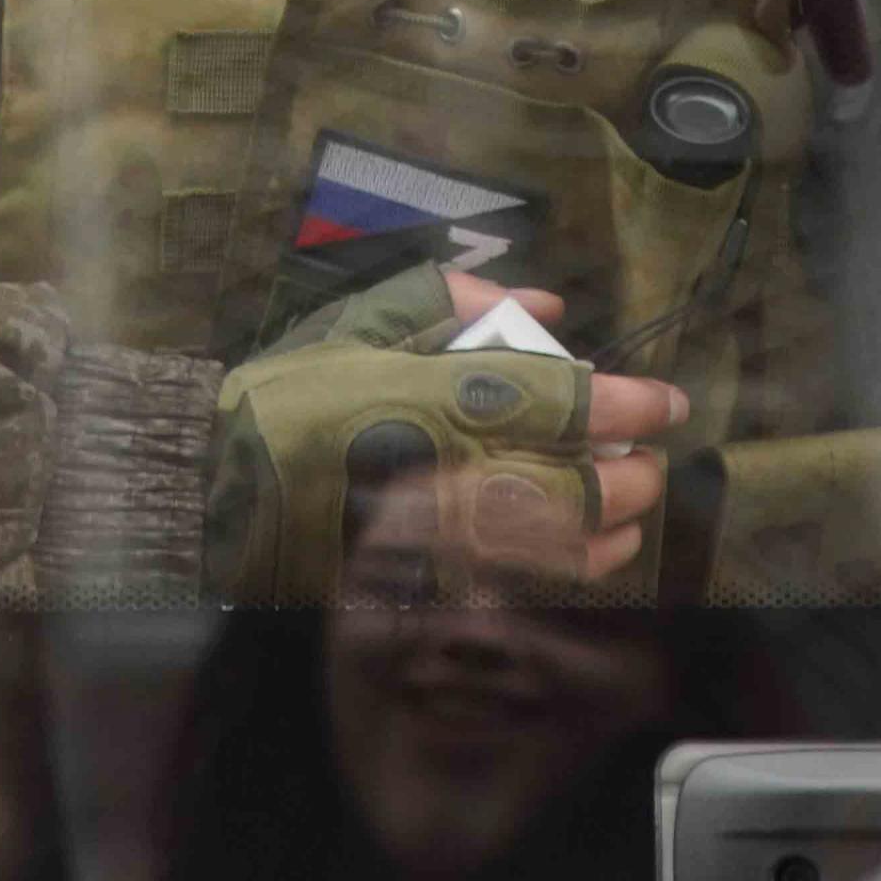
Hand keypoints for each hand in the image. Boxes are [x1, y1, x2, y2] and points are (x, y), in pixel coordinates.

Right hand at [210, 267, 691, 599]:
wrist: (212, 483)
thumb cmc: (286, 391)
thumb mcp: (363, 318)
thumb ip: (455, 302)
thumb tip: (547, 307)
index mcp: (431, 394)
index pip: (556, 403)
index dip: (625, 405)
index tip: (668, 404)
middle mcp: (443, 466)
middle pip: (569, 481)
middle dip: (627, 472)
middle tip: (651, 455)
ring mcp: (434, 532)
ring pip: (554, 539)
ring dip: (612, 521)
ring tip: (635, 502)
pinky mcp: (420, 574)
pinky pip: (519, 579)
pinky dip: (574, 566)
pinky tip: (602, 549)